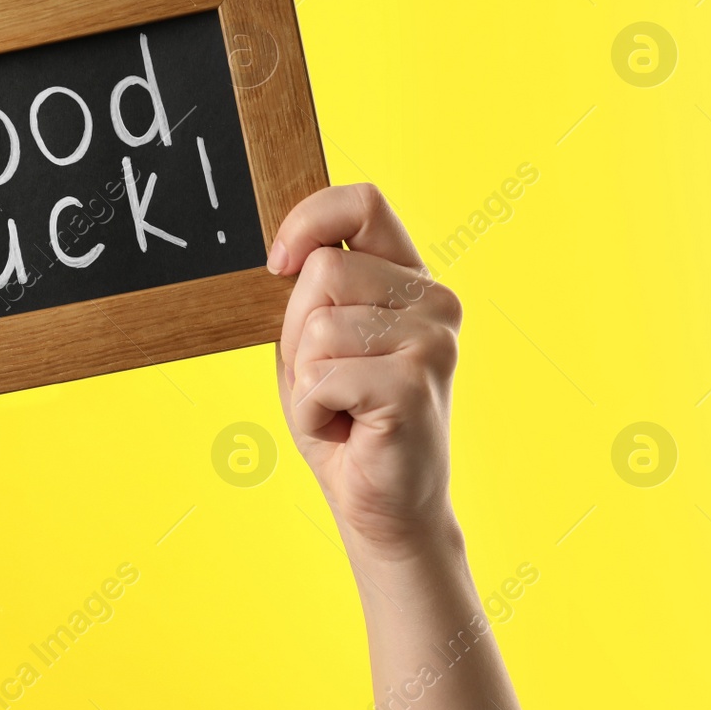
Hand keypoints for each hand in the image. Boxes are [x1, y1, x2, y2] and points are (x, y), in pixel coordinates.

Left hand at [270, 184, 462, 555]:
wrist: (382, 505)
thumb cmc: (344, 420)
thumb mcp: (314, 343)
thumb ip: (310, 293)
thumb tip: (283, 255)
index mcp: (409, 278)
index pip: (362, 204)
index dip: (309, 221)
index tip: (276, 264)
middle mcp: (433, 300)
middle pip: (322, 272)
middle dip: (297, 333)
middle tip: (327, 378)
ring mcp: (432, 340)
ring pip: (317, 328)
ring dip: (306, 379)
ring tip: (340, 406)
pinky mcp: (415, 383)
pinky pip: (322, 376)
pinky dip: (314, 410)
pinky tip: (346, 429)